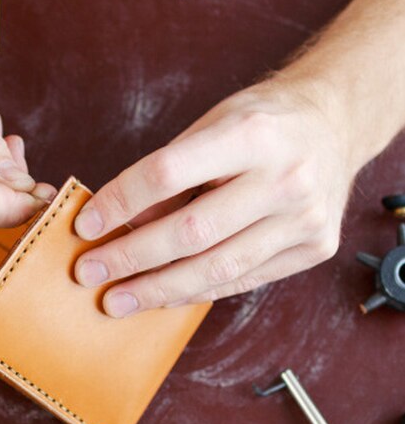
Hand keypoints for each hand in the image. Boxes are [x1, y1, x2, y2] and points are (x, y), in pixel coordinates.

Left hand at [71, 77, 356, 314]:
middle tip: (88, 273)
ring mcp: (304, 217)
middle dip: (130, 258)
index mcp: (253, 133)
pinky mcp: (314, 248)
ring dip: (156, 289)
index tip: (84, 226)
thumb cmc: (263, 123)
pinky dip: (195, 291)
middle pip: (190, 231)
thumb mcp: (212, 124)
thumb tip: (116, 224)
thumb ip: (169, 173)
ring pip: (216, 268)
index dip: (119, 203)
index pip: (167, 174)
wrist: (337, 123)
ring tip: (116, 300)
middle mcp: (285, 177)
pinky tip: (161, 296)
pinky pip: (241, 280)